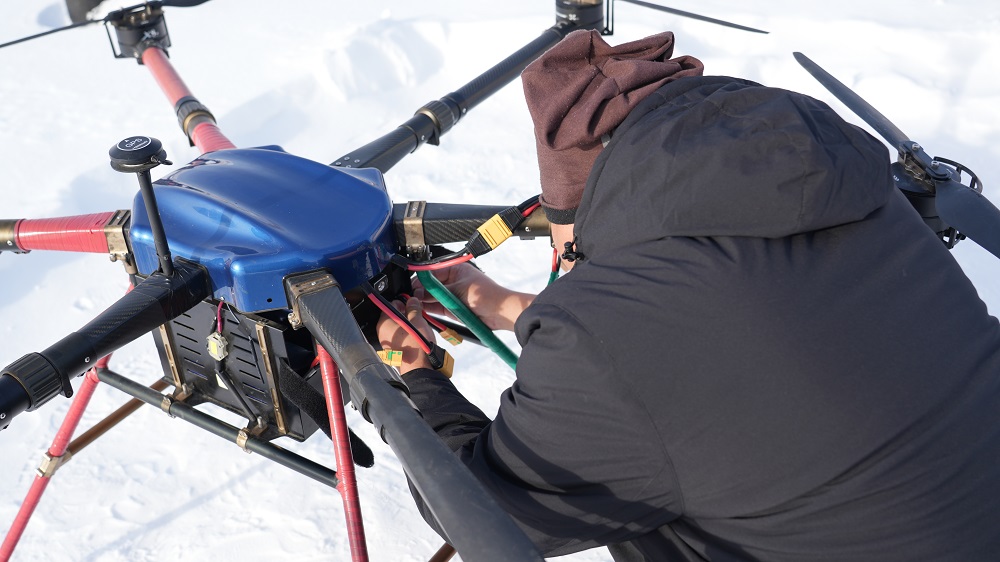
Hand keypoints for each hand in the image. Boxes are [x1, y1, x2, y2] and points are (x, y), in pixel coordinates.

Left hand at [376, 297, 435, 373]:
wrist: (419, 366)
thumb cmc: (416, 344)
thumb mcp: (417, 320)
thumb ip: (414, 308)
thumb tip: (412, 301)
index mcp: (384, 323)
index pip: (389, 305)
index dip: (401, 302)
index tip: (410, 302)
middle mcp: (382, 333)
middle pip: (392, 317)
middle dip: (404, 313)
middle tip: (416, 312)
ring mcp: (388, 343)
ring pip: (396, 328)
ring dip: (406, 323)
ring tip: (418, 323)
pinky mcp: (395, 351)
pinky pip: (399, 337)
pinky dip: (407, 334)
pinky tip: (416, 334)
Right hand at [413, 263, 534, 331]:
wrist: (502, 313)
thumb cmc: (488, 296)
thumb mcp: (458, 291)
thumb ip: (437, 292)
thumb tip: (420, 293)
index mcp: (455, 269)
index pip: (432, 272)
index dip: (421, 280)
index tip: (411, 287)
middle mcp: (453, 281)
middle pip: (430, 286)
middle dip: (421, 292)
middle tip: (411, 298)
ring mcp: (453, 295)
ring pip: (433, 297)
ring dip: (424, 302)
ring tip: (414, 305)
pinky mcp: (453, 309)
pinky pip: (438, 308)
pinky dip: (430, 310)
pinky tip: (422, 311)